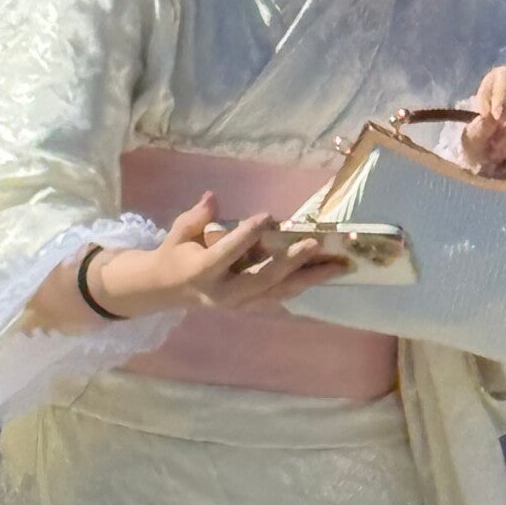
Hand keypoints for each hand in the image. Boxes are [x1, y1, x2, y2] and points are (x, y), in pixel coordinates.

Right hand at [89, 196, 346, 317]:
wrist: (167, 290)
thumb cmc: (176, 253)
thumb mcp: (179, 232)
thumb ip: (196, 217)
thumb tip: (212, 197)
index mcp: (202, 271)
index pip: (228, 252)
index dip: (247, 235)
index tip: (268, 216)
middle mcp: (224, 292)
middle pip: (262, 278)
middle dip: (291, 262)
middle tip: (315, 244)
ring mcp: (239, 303)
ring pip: (278, 291)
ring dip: (309, 279)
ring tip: (338, 266)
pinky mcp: (249, 307)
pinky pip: (279, 297)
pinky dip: (302, 286)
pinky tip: (324, 275)